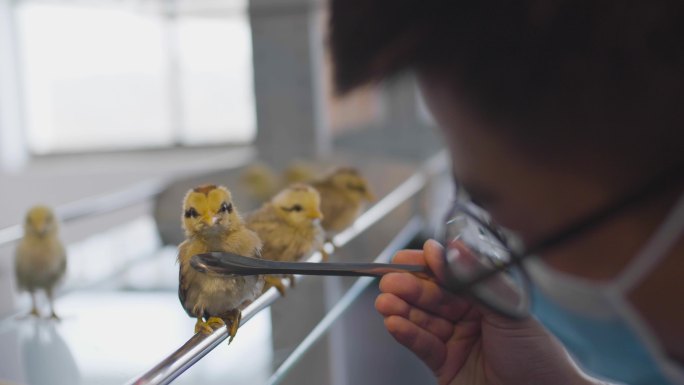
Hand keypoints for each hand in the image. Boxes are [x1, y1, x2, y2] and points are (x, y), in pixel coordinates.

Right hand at [376, 239, 596, 384]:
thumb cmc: (539, 356)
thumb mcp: (510, 310)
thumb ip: (477, 280)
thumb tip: (454, 247)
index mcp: (485, 299)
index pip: (450, 276)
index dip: (429, 266)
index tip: (411, 257)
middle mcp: (469, 318)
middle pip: (431, 297)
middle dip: (408, 287)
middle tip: (390, 280)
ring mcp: (456, 342)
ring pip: (422, 320)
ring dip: (401, 309)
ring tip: (385, 302)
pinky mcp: (445, 367)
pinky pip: (422, 347)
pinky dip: (407, 334)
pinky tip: (395, 324)